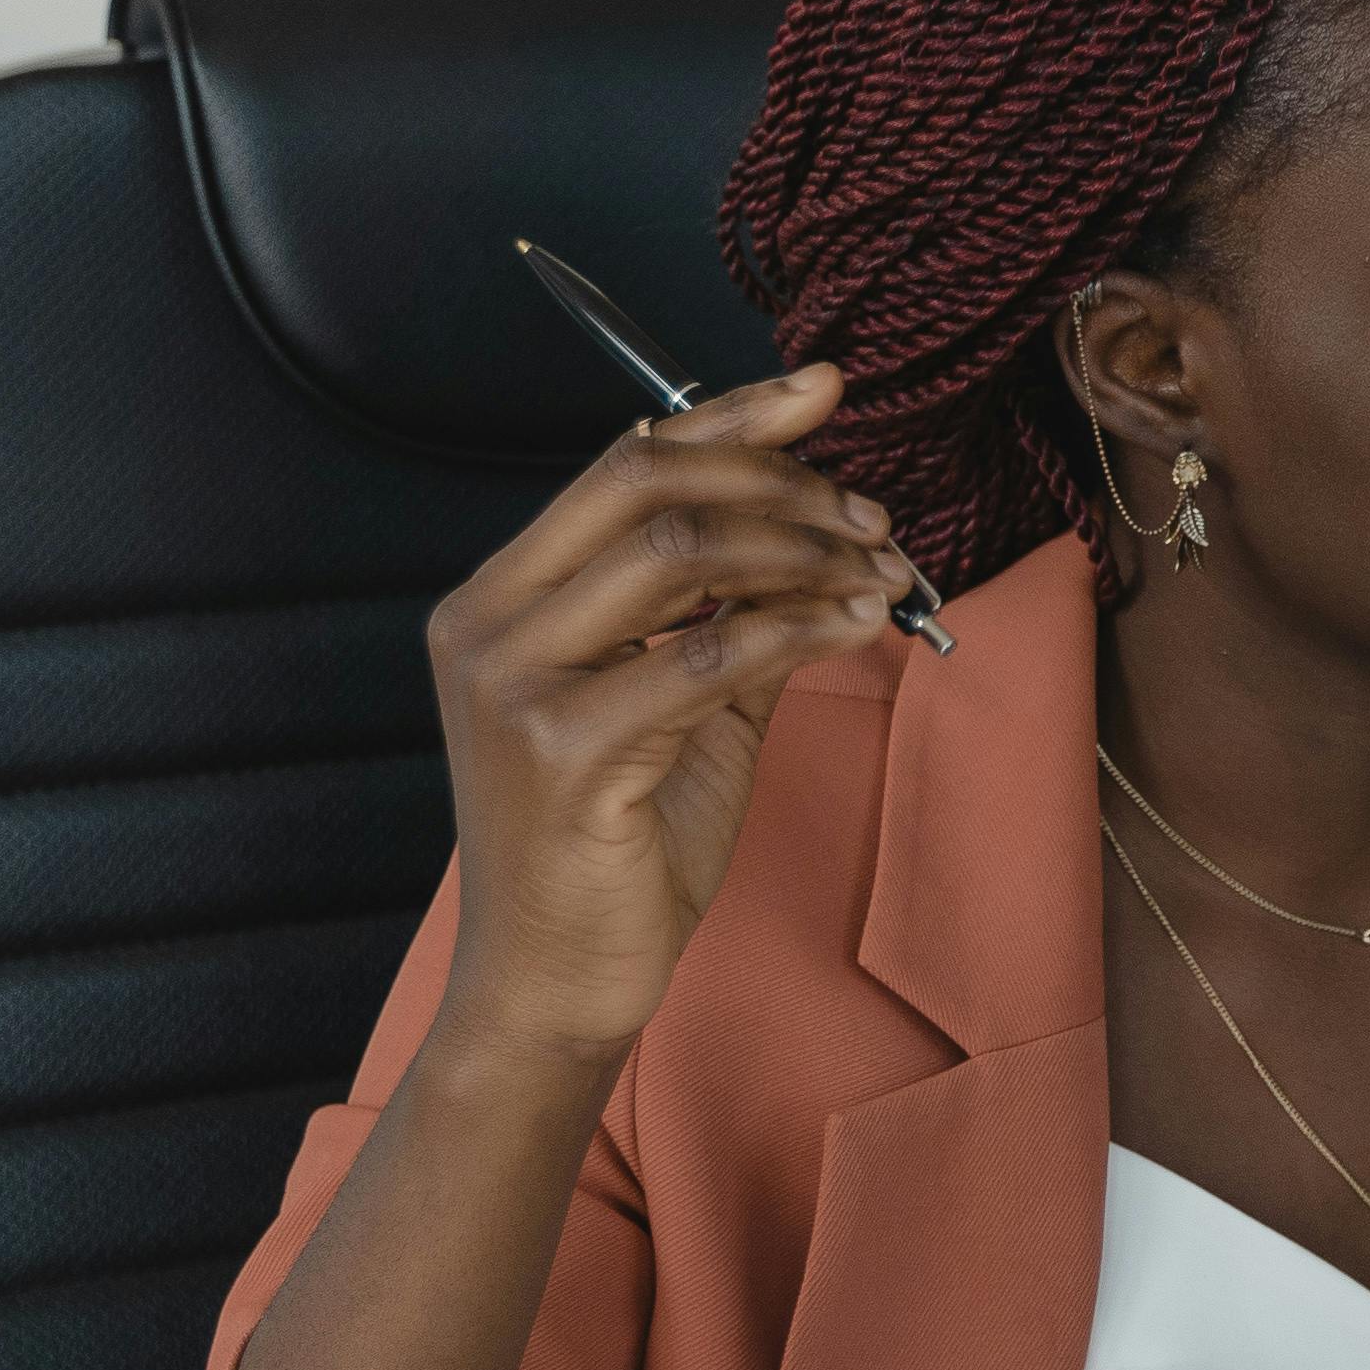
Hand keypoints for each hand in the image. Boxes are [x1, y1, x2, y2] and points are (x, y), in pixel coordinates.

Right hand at [422, 368, 912, 1061]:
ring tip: (880, 572)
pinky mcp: (560, 749)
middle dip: (781, 482)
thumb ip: (733, 611)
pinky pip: (705, 655)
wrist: (560, 980)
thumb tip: (822, 521)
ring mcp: (512, 683)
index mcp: (505, 597)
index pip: (623, 462)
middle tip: (871, 515)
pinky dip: (799, 627)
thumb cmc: (622, 847)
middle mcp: (488, 622)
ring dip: (803, 549)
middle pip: (647, 483)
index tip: (824, 388)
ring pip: (678, 554)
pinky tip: (859, 623)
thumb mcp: (689, 707)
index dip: (732, 415)